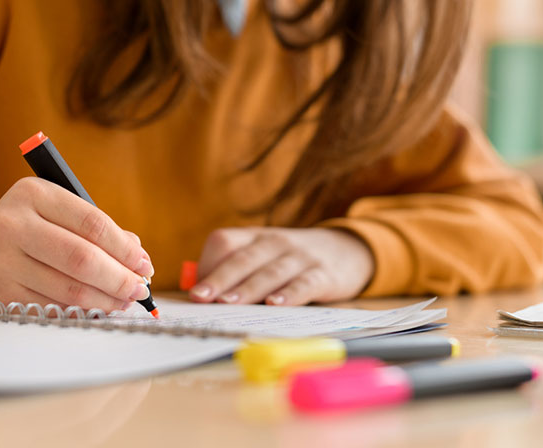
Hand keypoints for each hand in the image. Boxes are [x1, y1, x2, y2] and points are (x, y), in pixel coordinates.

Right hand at [0, 177, 153, 312]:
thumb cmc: (24, 229)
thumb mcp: (52, 212)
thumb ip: (94, 227)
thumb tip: (137, 254)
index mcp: (33, 194)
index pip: (92, 223)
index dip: (124, 248)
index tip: (144, 264)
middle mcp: (15, 225)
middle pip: (81, 258)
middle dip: (119, 278)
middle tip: (139, 289)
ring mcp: (4, 261)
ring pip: (69, 289)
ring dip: (105, 300)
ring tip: (124, 301)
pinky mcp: (1, 294)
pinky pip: (53, 307)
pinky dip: (82, 311)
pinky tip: (97, 309)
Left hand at [189, 227, 373, 305]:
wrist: (347, 250)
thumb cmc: (291, 261)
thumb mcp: (264, 256)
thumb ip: (237, 273)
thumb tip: (203, 299)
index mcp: (254, 237)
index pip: (224, 241)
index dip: (208, 265)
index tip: (195, 292)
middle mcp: (274, 242)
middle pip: (242, 259)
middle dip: (219, 279)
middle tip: (201, 298)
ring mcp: (300, 257)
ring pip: (270, 272)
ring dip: (248, 289)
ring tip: (229, 303)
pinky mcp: (323, 274)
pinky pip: (304, 283)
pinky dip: (289, 294)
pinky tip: (276, 305)